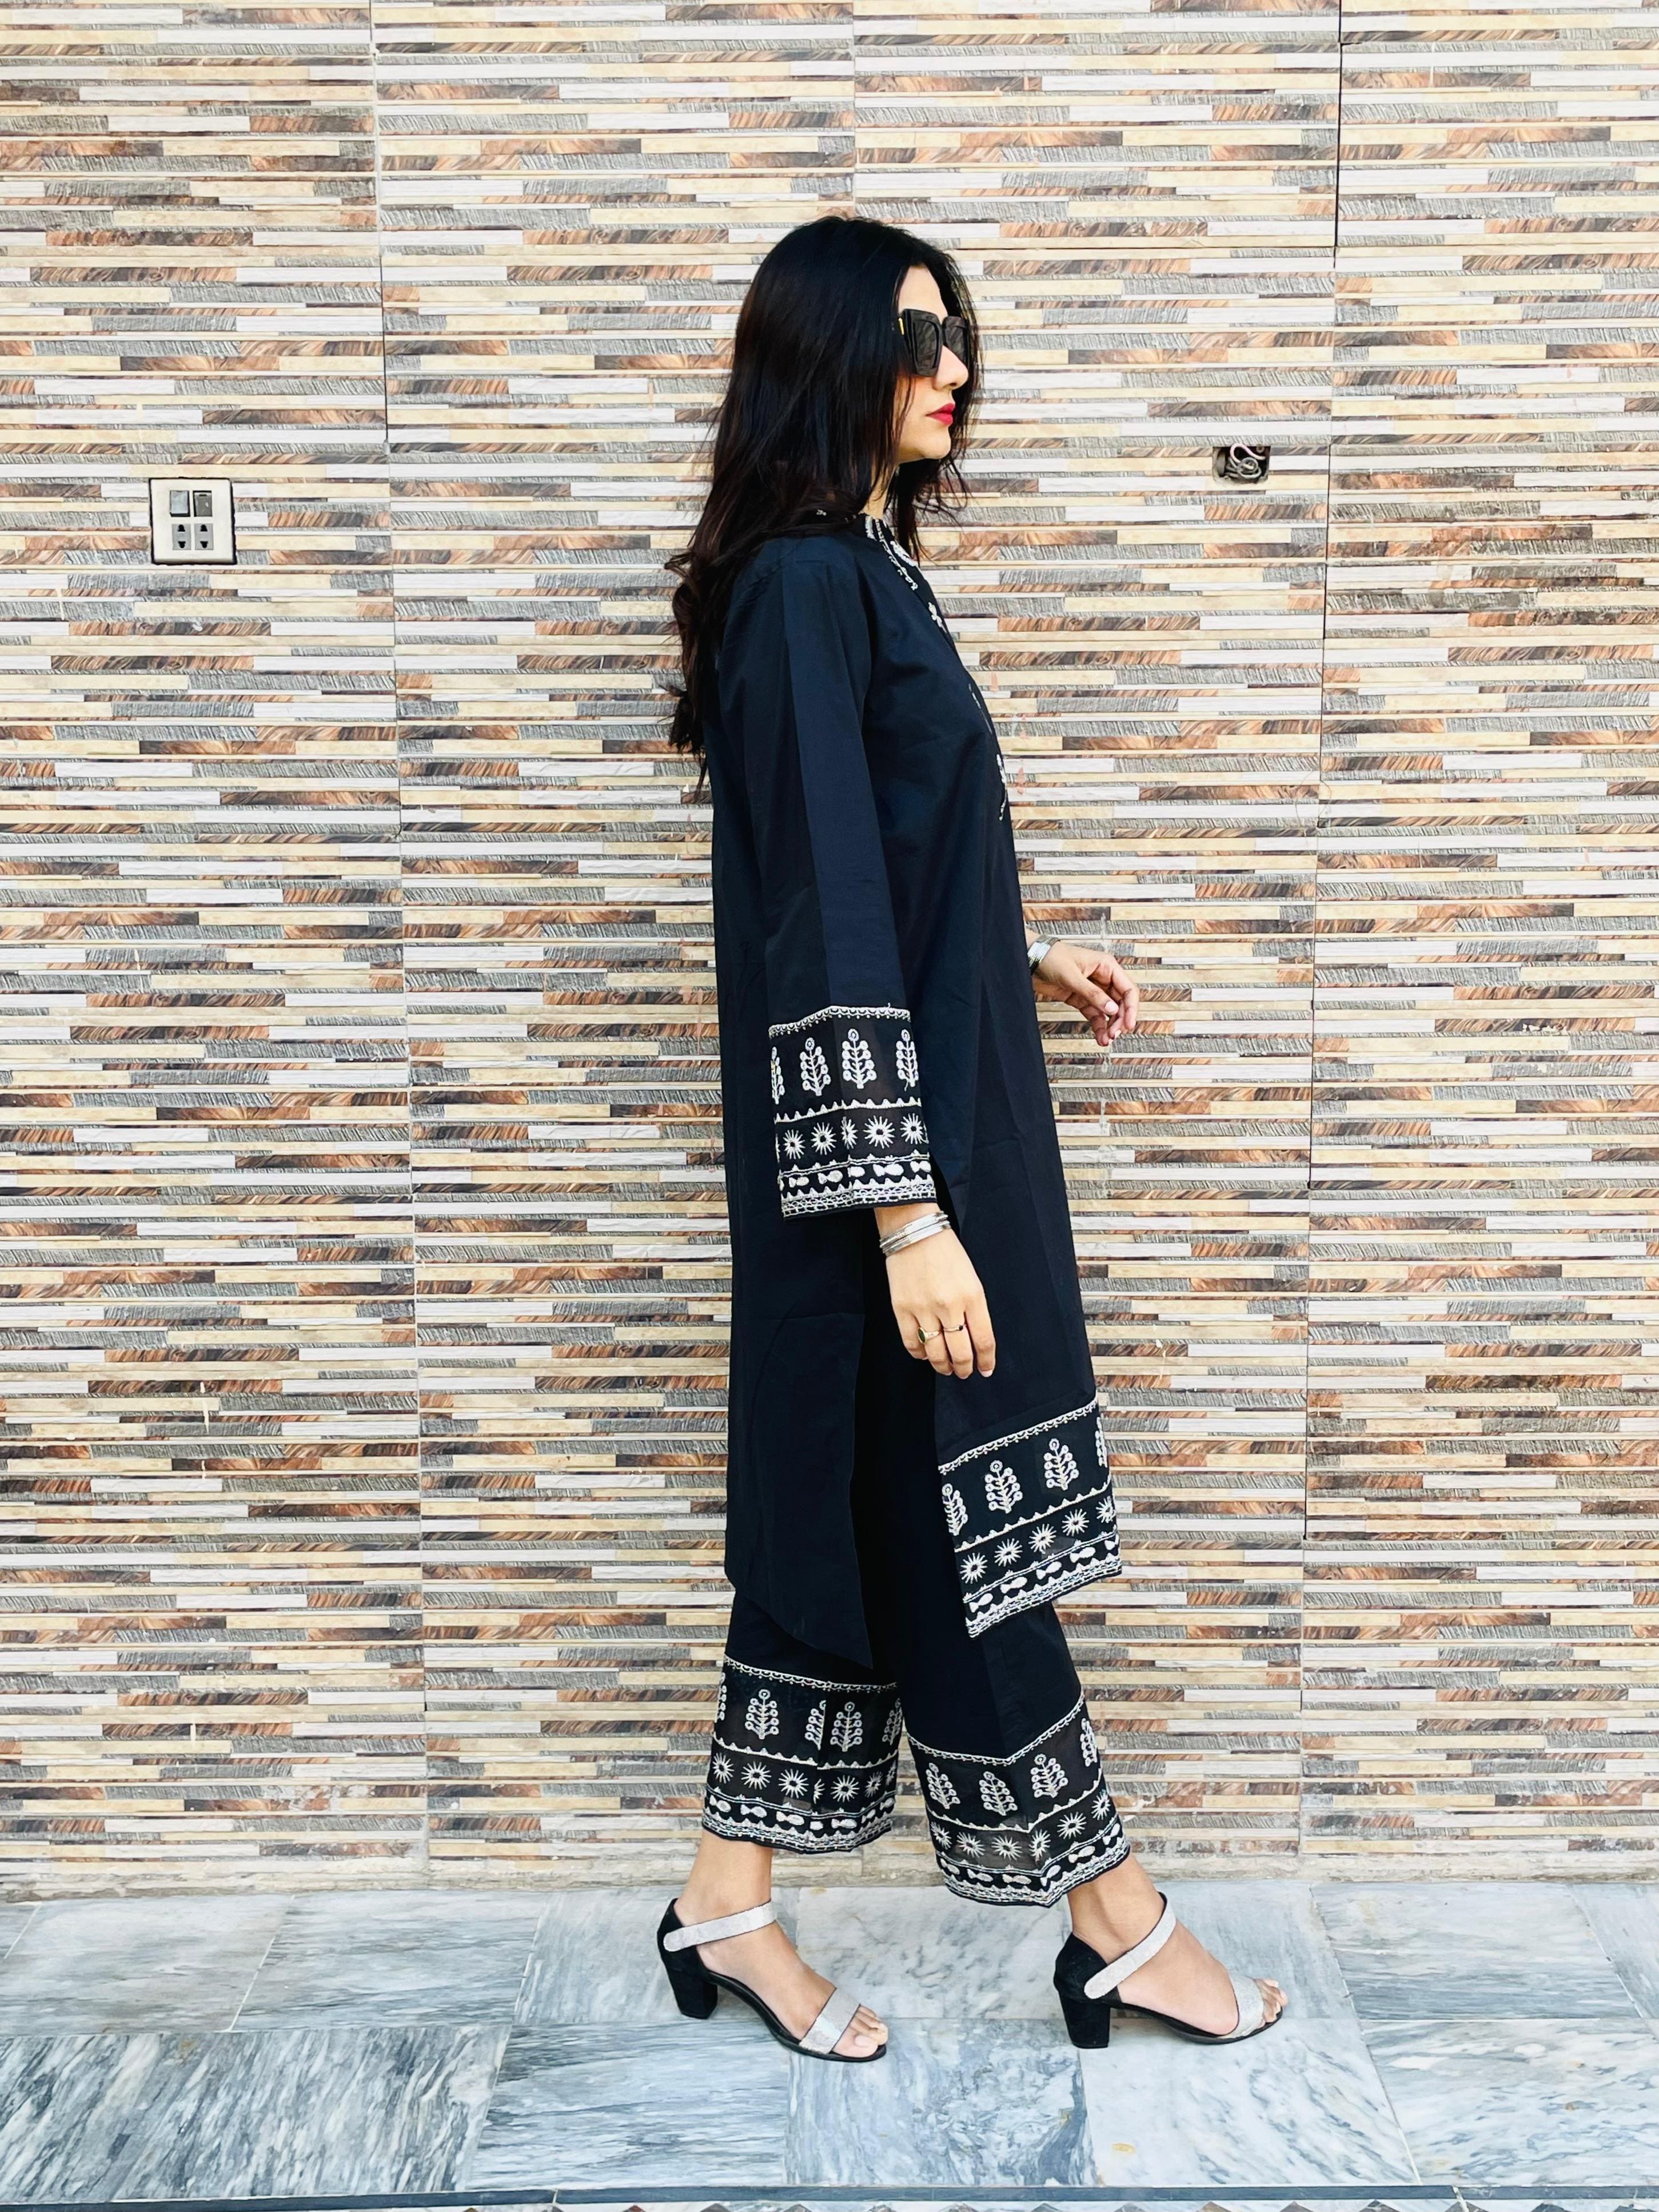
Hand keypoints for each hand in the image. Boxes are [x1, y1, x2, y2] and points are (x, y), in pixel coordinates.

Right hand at [874, 1207, 994, 1378]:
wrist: (914, 1231)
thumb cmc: (946, 1252)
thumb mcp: (971, 1278)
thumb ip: (974, 1308)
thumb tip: (973, 1337)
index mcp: (972, 1296)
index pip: (983, 1340)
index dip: (986, 1360)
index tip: (986, 1370)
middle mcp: (950, 1306)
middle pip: (960, 1352)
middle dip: (964, 1368)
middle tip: (964, 1372)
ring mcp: (924, 1309)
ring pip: (935, 1353)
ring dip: (943, 1366)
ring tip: (946, 1368)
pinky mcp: (902, 1309)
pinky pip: (911, 1342)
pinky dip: (919, 1354)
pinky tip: (924, 1354)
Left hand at [1033, 942, 1138, 1046]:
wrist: (1030, 960)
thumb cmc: (1052, 958)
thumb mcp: (1073, 976)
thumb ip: (1093, 994)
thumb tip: (1112, 1009)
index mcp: (1106, 966)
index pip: (1128, 989)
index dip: (1131, 1008)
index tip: (1129, 1024)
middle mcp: (1103, 978)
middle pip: (1120, 1003)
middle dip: (1119, 1020)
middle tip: (1114, 1034)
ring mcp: (1093, 990)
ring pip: (1108, 1011)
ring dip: (1109, 1026)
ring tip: (1106, 1039)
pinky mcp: (1081, 999)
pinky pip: (1095, 1014)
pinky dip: (1098, 1026)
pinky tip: (1100, 1037)